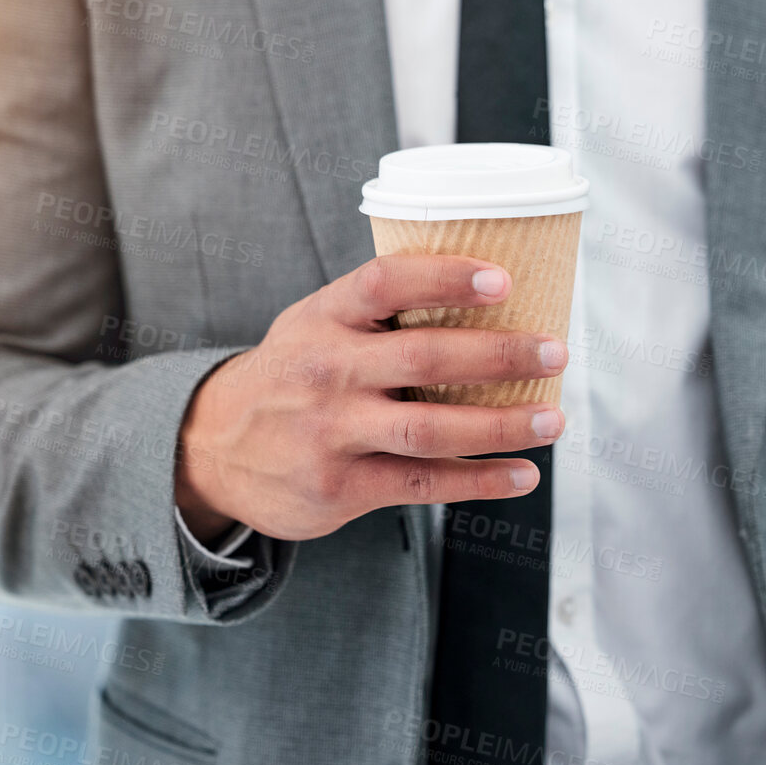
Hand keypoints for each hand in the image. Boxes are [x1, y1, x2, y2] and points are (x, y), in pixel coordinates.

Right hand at [173, 254, 567, 543]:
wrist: (211, 448)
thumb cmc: (291, 374)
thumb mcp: (314, 324)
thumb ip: (378, 311)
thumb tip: (489, 291)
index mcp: (324, 317)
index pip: (388, 284)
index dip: (446, 277)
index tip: (503, 280)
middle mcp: (327, 371)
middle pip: (425, 358)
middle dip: (499, 356)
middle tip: (554, 351)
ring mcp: (332, 432)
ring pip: (431, 429)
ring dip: (501, 425)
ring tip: (552, 419)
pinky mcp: (340, 486)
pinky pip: (422, 484)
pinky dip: (479, 479)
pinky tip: (521, 474)